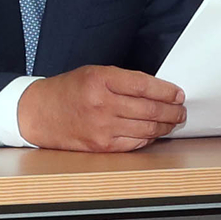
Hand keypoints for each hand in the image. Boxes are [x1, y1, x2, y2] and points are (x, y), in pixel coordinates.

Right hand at [17, 65, 184, 151]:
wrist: (39, 113)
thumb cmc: (68, 90)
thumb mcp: (94, 72)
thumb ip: (122, 80)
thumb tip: (155, 90)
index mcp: (101, 79)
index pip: (144, 85)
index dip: (166, 90)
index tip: (178, 93)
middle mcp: (102, 104)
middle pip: (149, 109)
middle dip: (171, 110)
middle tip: (181, 109)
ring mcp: (102, 128)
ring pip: (146, 129)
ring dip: (165, 126)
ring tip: (173, 121)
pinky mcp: (101, 146)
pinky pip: (134, 144)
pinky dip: (148, 139)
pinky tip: (154, 133)